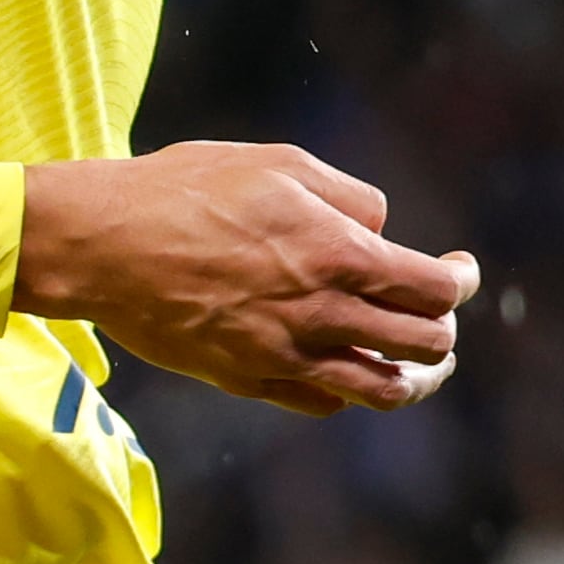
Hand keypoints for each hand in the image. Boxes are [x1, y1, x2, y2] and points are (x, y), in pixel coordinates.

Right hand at [17, 143, 477, 415]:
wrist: (102, 244)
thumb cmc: (184, 189)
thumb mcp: (276, 162)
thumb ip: (348, 196)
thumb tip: (380, 228)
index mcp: (336, 253)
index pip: (437, 289)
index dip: (462, 281)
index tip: (460, 269)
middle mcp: (321, 313)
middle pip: (426, 344)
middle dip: (444, 327)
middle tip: (437, 311)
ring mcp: (285, 354)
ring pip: (385, 389)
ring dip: (416, 376)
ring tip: (419, 361)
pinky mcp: (248, 379)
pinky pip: (324, 401)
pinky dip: (350, 388)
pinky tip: (346, 365)